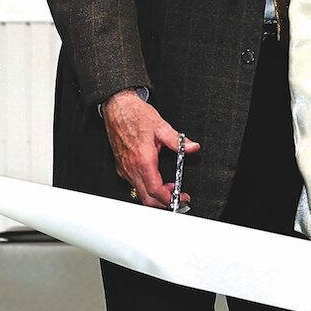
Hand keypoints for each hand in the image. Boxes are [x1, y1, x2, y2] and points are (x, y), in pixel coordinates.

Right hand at [103, 90, 198, 208]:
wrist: (117, 108)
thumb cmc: (135, 116)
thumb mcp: (161, 126)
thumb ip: (178, 141)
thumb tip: (192, 147)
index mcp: (143, 160)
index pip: (155, 190)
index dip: (170, 198)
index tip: (181, 197)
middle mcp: (131, 168)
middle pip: (146, 198)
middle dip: (163, 203)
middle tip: (179, 198)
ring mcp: (124, 169)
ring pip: (139, 193)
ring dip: (155, 195)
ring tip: (170, 188)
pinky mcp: (121, 167)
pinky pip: (133, 184)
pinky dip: (146, 188)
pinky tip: (157, 180)